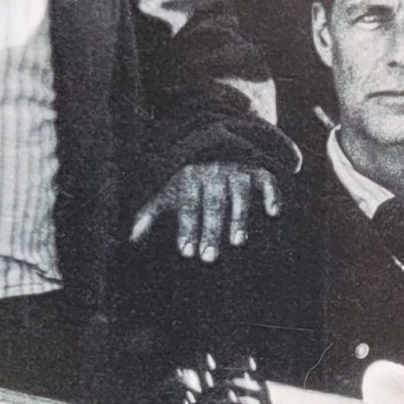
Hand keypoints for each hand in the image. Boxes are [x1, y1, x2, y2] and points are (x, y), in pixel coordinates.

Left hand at [130, 161, 281, 263]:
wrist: (215, 146)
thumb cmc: (188, 181)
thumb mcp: (168, 192)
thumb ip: (150, 213)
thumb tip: (130, 238)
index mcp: (188, 177)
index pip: (187, 205)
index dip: (186, 228)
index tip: (186, 252)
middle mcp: (213, 172)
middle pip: (212, 203)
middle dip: (210, 230)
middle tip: (209, 258)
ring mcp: (236, 170)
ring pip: (239, 193)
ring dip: (239, 217)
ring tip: (237, 243)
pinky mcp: (257, 170)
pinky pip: (266, 181)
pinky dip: (272, 195)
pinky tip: (273, 213)